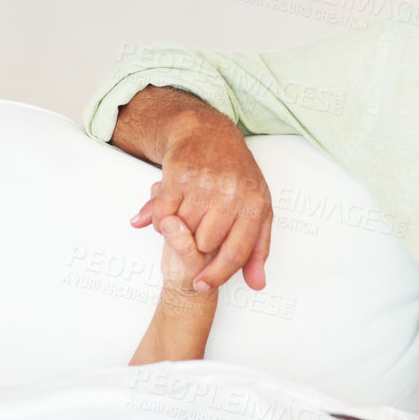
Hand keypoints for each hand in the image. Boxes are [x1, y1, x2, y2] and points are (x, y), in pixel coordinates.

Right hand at [130, 125, 272, 293]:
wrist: (208, 134)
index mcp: (254, 206)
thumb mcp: (257, 209)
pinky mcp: (179, 176)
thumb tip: (257, 284)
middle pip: (206, 244)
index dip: (216, 275)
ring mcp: (205, 185)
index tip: (201, 285)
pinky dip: (160, 221)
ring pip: (184, 230)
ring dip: (177, 233)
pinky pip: (164, 214)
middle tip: (194, 238)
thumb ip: (257, 249)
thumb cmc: (236, 176)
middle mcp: (231, 195)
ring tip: (183, 223)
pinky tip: (166, 217)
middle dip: (197, 247)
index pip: (236, 253)